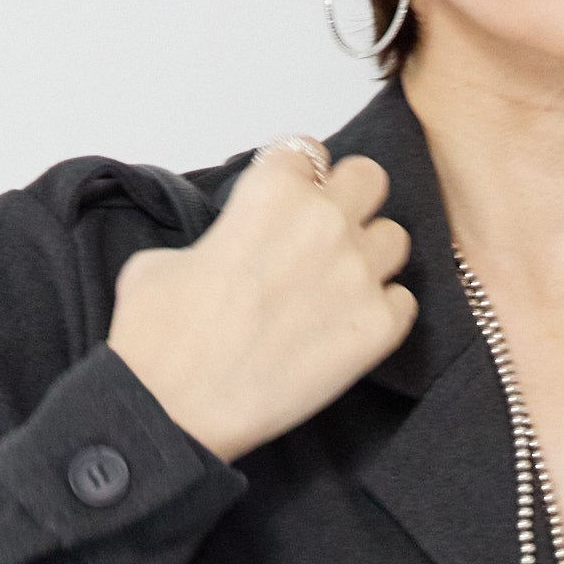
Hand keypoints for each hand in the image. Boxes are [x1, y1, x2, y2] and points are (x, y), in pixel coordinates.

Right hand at [106, 145, 413, 463]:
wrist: (172, 409)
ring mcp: (357, 275)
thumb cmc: (160, 337)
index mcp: (272, 190)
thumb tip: (229, 247)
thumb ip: (216, 235)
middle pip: (370, 179)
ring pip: (394, 239)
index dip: (298, 180)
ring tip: (338, 289)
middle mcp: (324, 221)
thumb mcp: (164, 256)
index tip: (290, 202)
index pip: (307, 154)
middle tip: (325, 237)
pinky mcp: (377, 330)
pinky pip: (404, 303)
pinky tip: (348, 329)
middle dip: (349, 202)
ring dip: (371, 257)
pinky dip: (383, 313)